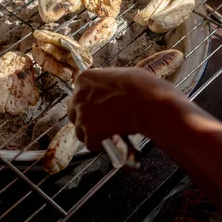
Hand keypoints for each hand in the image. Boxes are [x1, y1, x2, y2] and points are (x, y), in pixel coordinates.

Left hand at [67, 67, 187, 150]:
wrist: (148, 102)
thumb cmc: (142, 87)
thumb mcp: (121, 75)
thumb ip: (107, 84)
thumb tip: (110, 91)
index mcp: (84, 79)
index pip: (78, 93)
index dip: (89, 103)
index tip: (98, 109)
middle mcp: (79, 95)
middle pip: (73, 112)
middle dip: (85, 120)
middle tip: (100, 124)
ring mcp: (82, 114)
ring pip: (80, 130)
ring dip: (93, 134)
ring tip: (108, 134)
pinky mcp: (89, 131)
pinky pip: (90, 143)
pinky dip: (100, 145)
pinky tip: (112, 141)